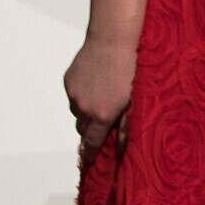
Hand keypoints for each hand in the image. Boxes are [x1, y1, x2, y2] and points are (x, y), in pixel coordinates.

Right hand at [64, 38, 135, 171]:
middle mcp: (83, 107)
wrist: (113, 40)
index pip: (92, 144)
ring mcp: (74, 94)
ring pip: (77, 112)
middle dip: (92, 131)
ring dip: (87, 112)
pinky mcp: (68, 81)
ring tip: (104, 98)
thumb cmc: (132, 69)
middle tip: (105, 124)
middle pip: (83, 129)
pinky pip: (74, 95)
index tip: (87, 164)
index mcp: (102, 115)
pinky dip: (82, 96)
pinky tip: (97, 84)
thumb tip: (122, 147)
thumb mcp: (136, 101)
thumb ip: (127, 126)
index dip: (90, 155)